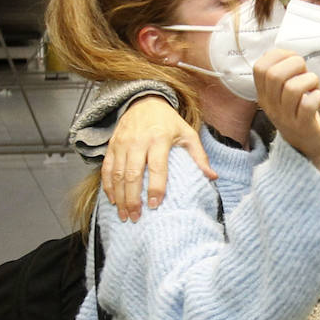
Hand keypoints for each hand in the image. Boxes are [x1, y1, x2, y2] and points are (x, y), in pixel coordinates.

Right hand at [102, 96, 215, 220]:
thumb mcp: (187, 134)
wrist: (144, 101)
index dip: (156, 187)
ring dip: (120, 197)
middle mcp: (138, 141)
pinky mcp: (112, 145)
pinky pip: (106, 168)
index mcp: (159, 138)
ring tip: (125, 215)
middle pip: (133, 174)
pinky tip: (113, 200)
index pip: (157, 167)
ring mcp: (122, 143)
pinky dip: (108, 186)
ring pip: (118, 174)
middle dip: (133, 199)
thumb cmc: (168, 122)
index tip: (155, 205)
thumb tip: (212, 177)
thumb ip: (199, 156)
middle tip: (136, 218)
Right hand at [254, 49, 319, 172]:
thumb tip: (288, 53)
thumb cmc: (299, 113)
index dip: (278, 55)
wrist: (308, 147)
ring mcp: (286, 117)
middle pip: (274, 75)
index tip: (292, 60)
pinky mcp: (304, 126)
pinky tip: (319, 101)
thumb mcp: (283, 93)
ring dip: (310, 80)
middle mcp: (271, 106)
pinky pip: (309, 104)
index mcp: (264, 94)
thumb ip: (283, 73)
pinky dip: (318, 96)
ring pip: (293, 88)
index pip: (260, 67)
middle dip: (295, 64)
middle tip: (305, 73)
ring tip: (314, 88)